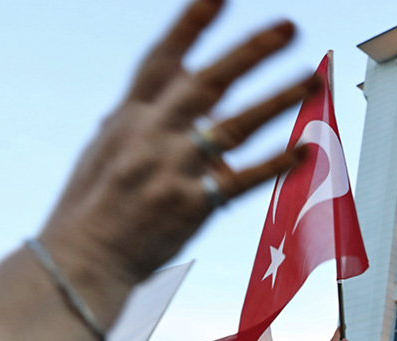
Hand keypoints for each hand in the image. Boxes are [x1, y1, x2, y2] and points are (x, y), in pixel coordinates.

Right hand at [37, 1, 318, 297]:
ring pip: (235, 125)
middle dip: (250, 51)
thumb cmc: (93, 206)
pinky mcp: (194, 204)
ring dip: (277, 100)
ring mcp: (175, 168)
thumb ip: (137, 119)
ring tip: (313, 80)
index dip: (190, 25)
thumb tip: (156, 94)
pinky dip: (275, 164)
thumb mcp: (104, 150)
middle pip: (208, 82)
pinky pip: (244, 179)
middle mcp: (153, 135)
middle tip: (289, 26)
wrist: (83, 259)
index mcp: (130, 116)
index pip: (163, 59)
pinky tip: (305, 149)